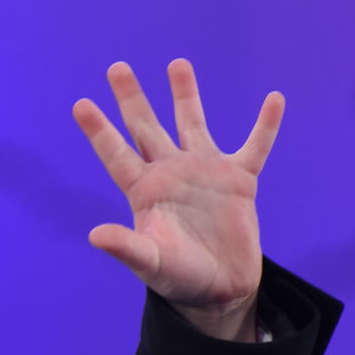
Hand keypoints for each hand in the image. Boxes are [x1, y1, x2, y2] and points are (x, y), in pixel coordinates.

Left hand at [72, 59, 281, 340]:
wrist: (218, 291)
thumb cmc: (178, 279)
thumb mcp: (150, 264)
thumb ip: (126, 248)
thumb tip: (95, 235)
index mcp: (144, 191)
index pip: (116, 154)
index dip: (99, 130)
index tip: (80, 104)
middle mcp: (170, 174)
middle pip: (146, 128)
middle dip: (131, 98)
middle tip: (116, 67)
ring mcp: (204, 173)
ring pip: (193, 123)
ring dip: (186, 95)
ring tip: (177, 64)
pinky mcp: (239, 181)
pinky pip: (255, 146)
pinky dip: (265, 125)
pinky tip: (274, 98)